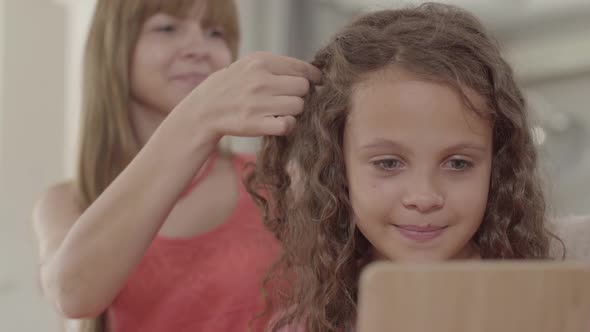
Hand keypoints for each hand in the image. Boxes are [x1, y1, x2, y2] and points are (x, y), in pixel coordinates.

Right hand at [174, 52, 321, 139]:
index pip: (302, 68)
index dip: (313, 77)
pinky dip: (287, 126)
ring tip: (278, 111)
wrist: (204, 110)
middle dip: (299, 95)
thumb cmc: (232, 86)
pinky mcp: (255, 124)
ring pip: (298, 106)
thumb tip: (311, 74)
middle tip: (287, 99)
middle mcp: (260, 80)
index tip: (317, 83)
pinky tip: (278, 123)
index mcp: (260, 62)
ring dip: (293, 111)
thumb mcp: (249, 65)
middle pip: (303, 88)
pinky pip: (289, 124)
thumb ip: (277, 66)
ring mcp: (257, 103)